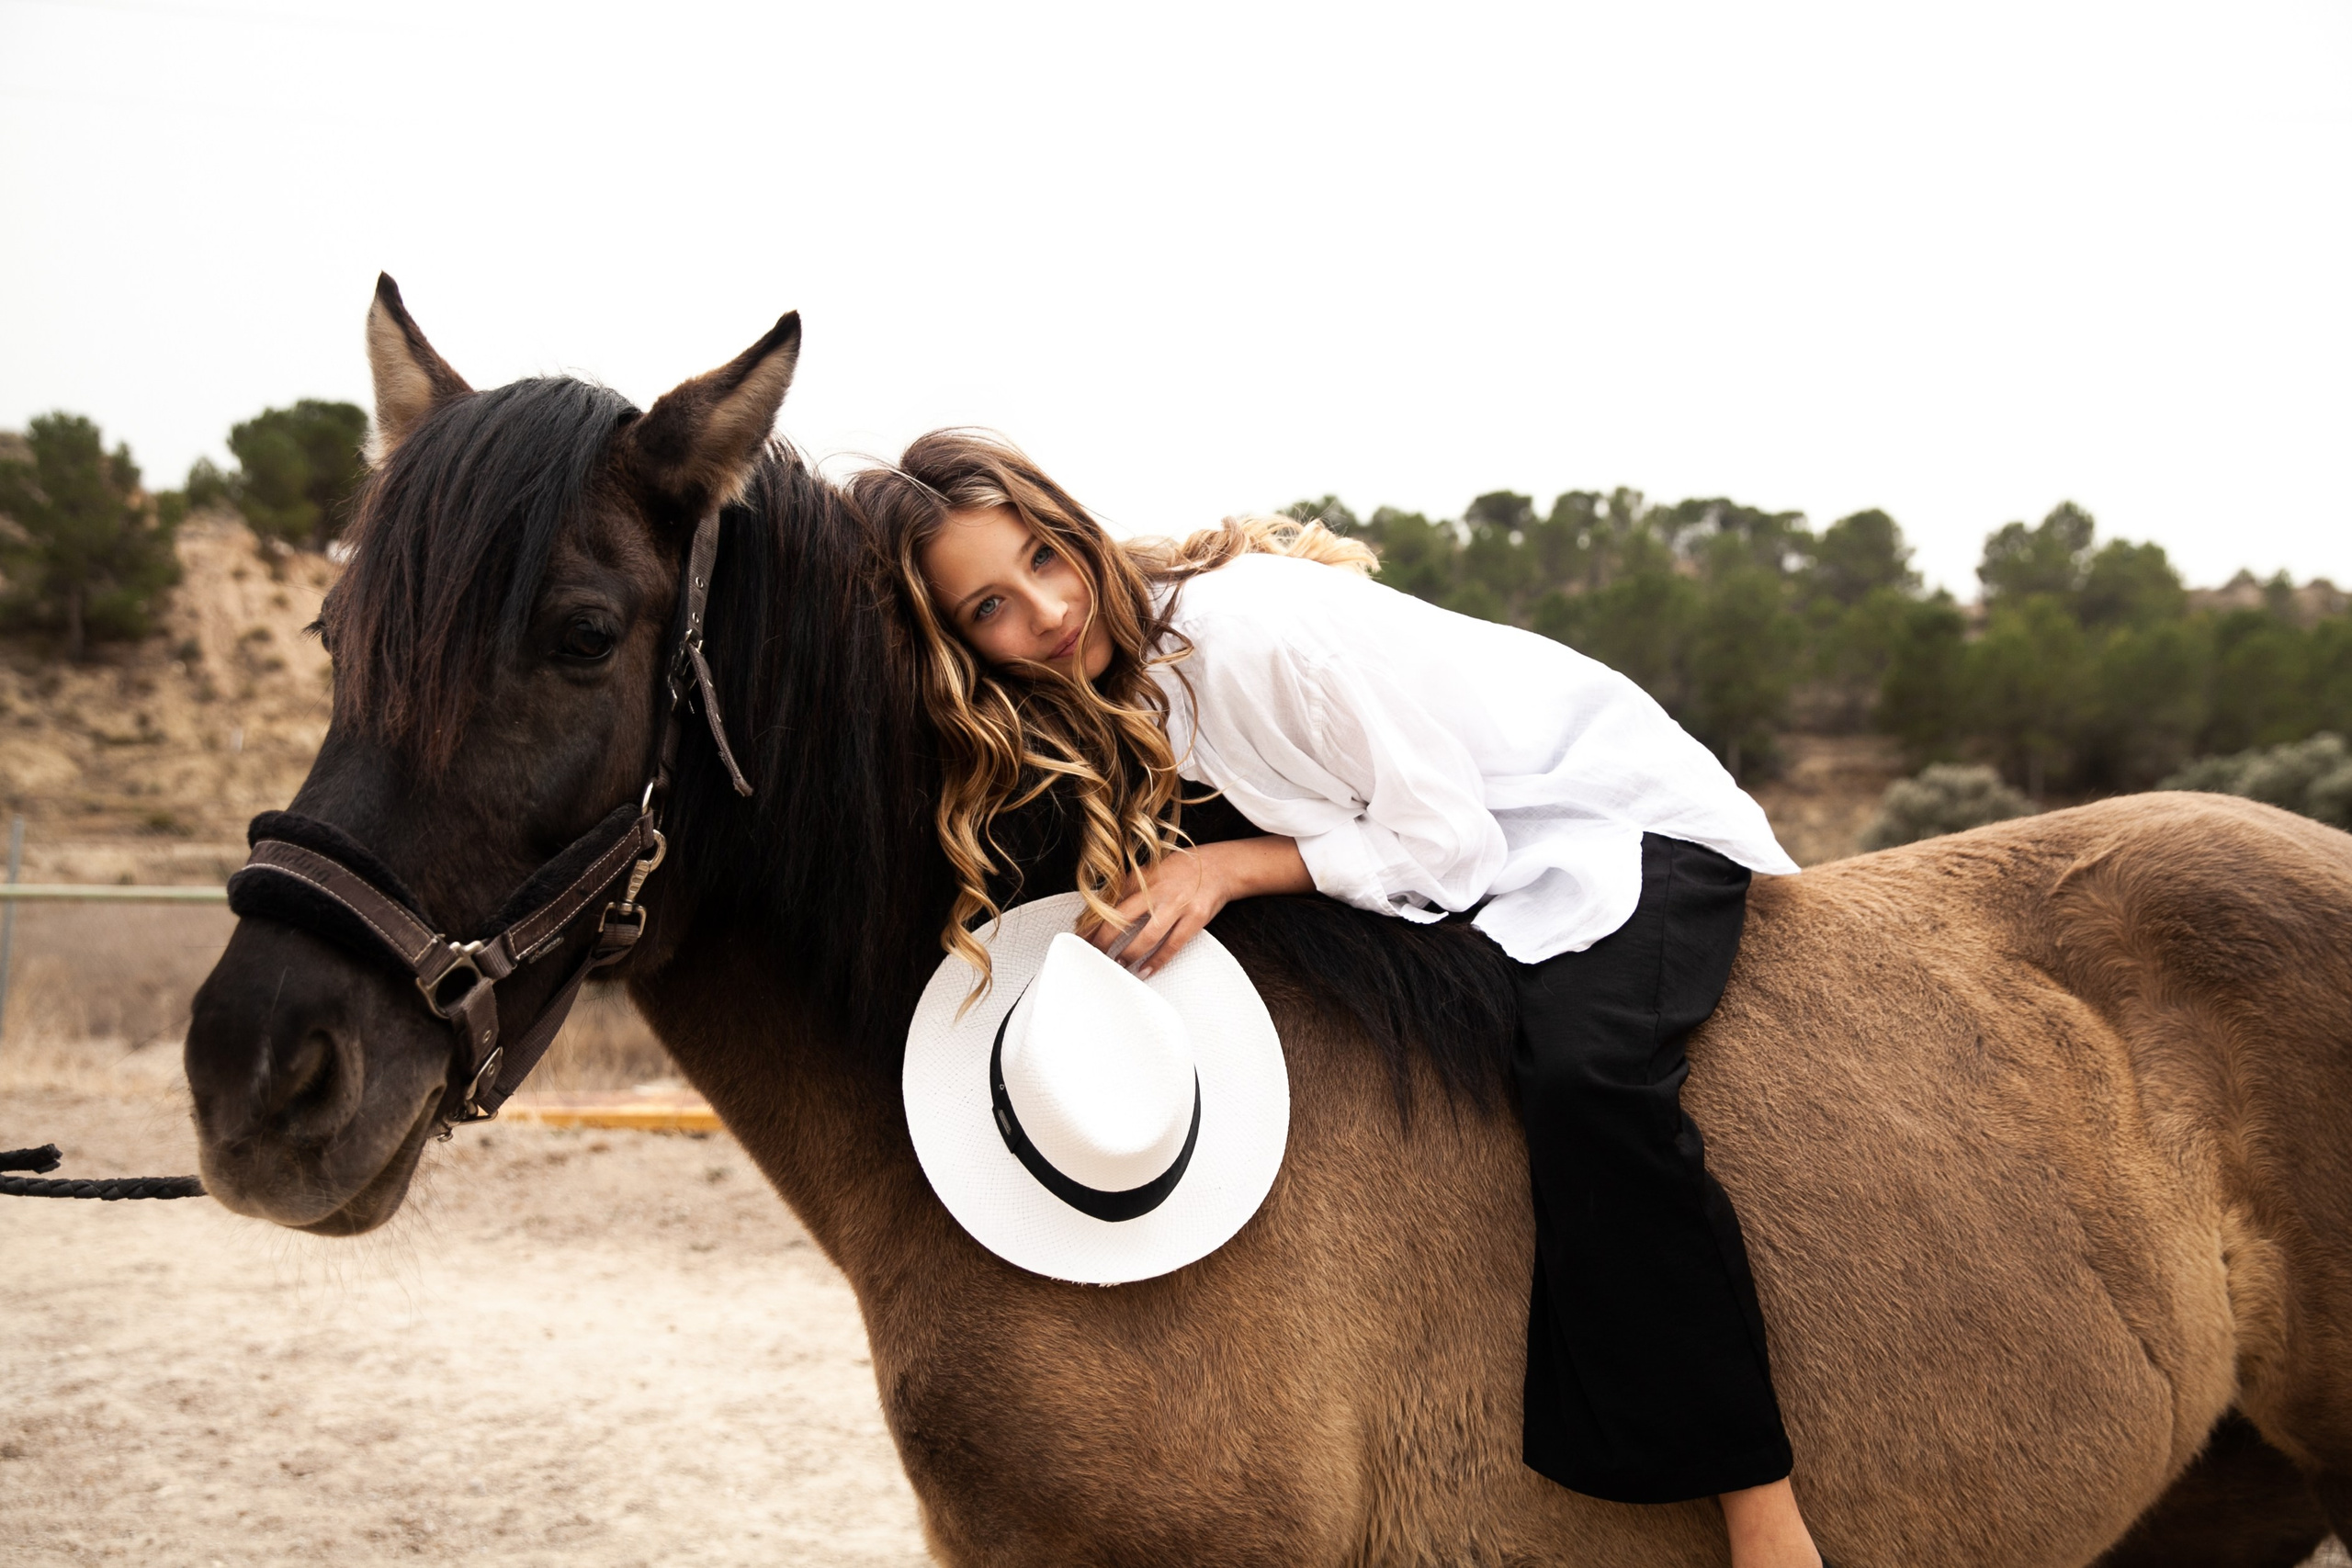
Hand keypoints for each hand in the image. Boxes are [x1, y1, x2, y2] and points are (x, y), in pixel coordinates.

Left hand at [1087, 836, 1310, 978]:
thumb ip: (1128, 888)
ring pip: (1147, 934)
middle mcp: (1157, 890)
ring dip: (1128, 953)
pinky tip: (1145, 971)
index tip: (1078, 936)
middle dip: (1102, 939)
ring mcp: (1177, 904)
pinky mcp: (1195, 917)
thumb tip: (1099, 907)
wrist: (1220, 866)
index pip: (1109, 901)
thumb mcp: (1151, 872)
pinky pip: (1173, 944)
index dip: (1090, 920)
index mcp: (1143, 878)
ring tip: (1117, 965)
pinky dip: (1157, 960)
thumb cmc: (1181, 871)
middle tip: (1090, 956)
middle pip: (1121, 918)